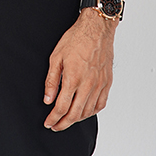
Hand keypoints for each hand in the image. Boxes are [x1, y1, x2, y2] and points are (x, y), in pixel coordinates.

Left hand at [43, 7, 117, 130]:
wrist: (96, 29)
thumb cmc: (76, 39)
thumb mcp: (56, 56)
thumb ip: (52, 80)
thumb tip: (48, 99)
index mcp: (73, 78)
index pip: (61, 107)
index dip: (53, 118)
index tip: (48, 122)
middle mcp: (88, 84)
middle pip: (75, 114)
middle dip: (63, 123)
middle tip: (55, 126)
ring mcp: (99, 85)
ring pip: (88, 112)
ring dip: (76, 119)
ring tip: (67, 119)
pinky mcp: (107, 83)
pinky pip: (100, 104)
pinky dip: (91, 112)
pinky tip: (85, 111)